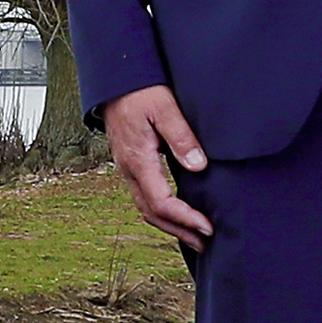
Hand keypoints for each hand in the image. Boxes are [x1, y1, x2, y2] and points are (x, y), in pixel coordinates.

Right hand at [101, 83, 212, 240]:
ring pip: (146, 207)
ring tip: (193, 235)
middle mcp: (128, 169)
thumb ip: (182, 137)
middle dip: (178, 231)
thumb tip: (198, 166)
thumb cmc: (139, 89)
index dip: (185, 219)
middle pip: (151, 213)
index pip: (161, 202)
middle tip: (205, 243)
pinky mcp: (130, 162)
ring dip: (170, 224)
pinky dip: (162, 210)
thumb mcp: (165, 108)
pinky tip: (176, 211)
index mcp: (137, 160)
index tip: (207, 227)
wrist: (114, 79)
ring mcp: (127, 167)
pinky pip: (144, 195)